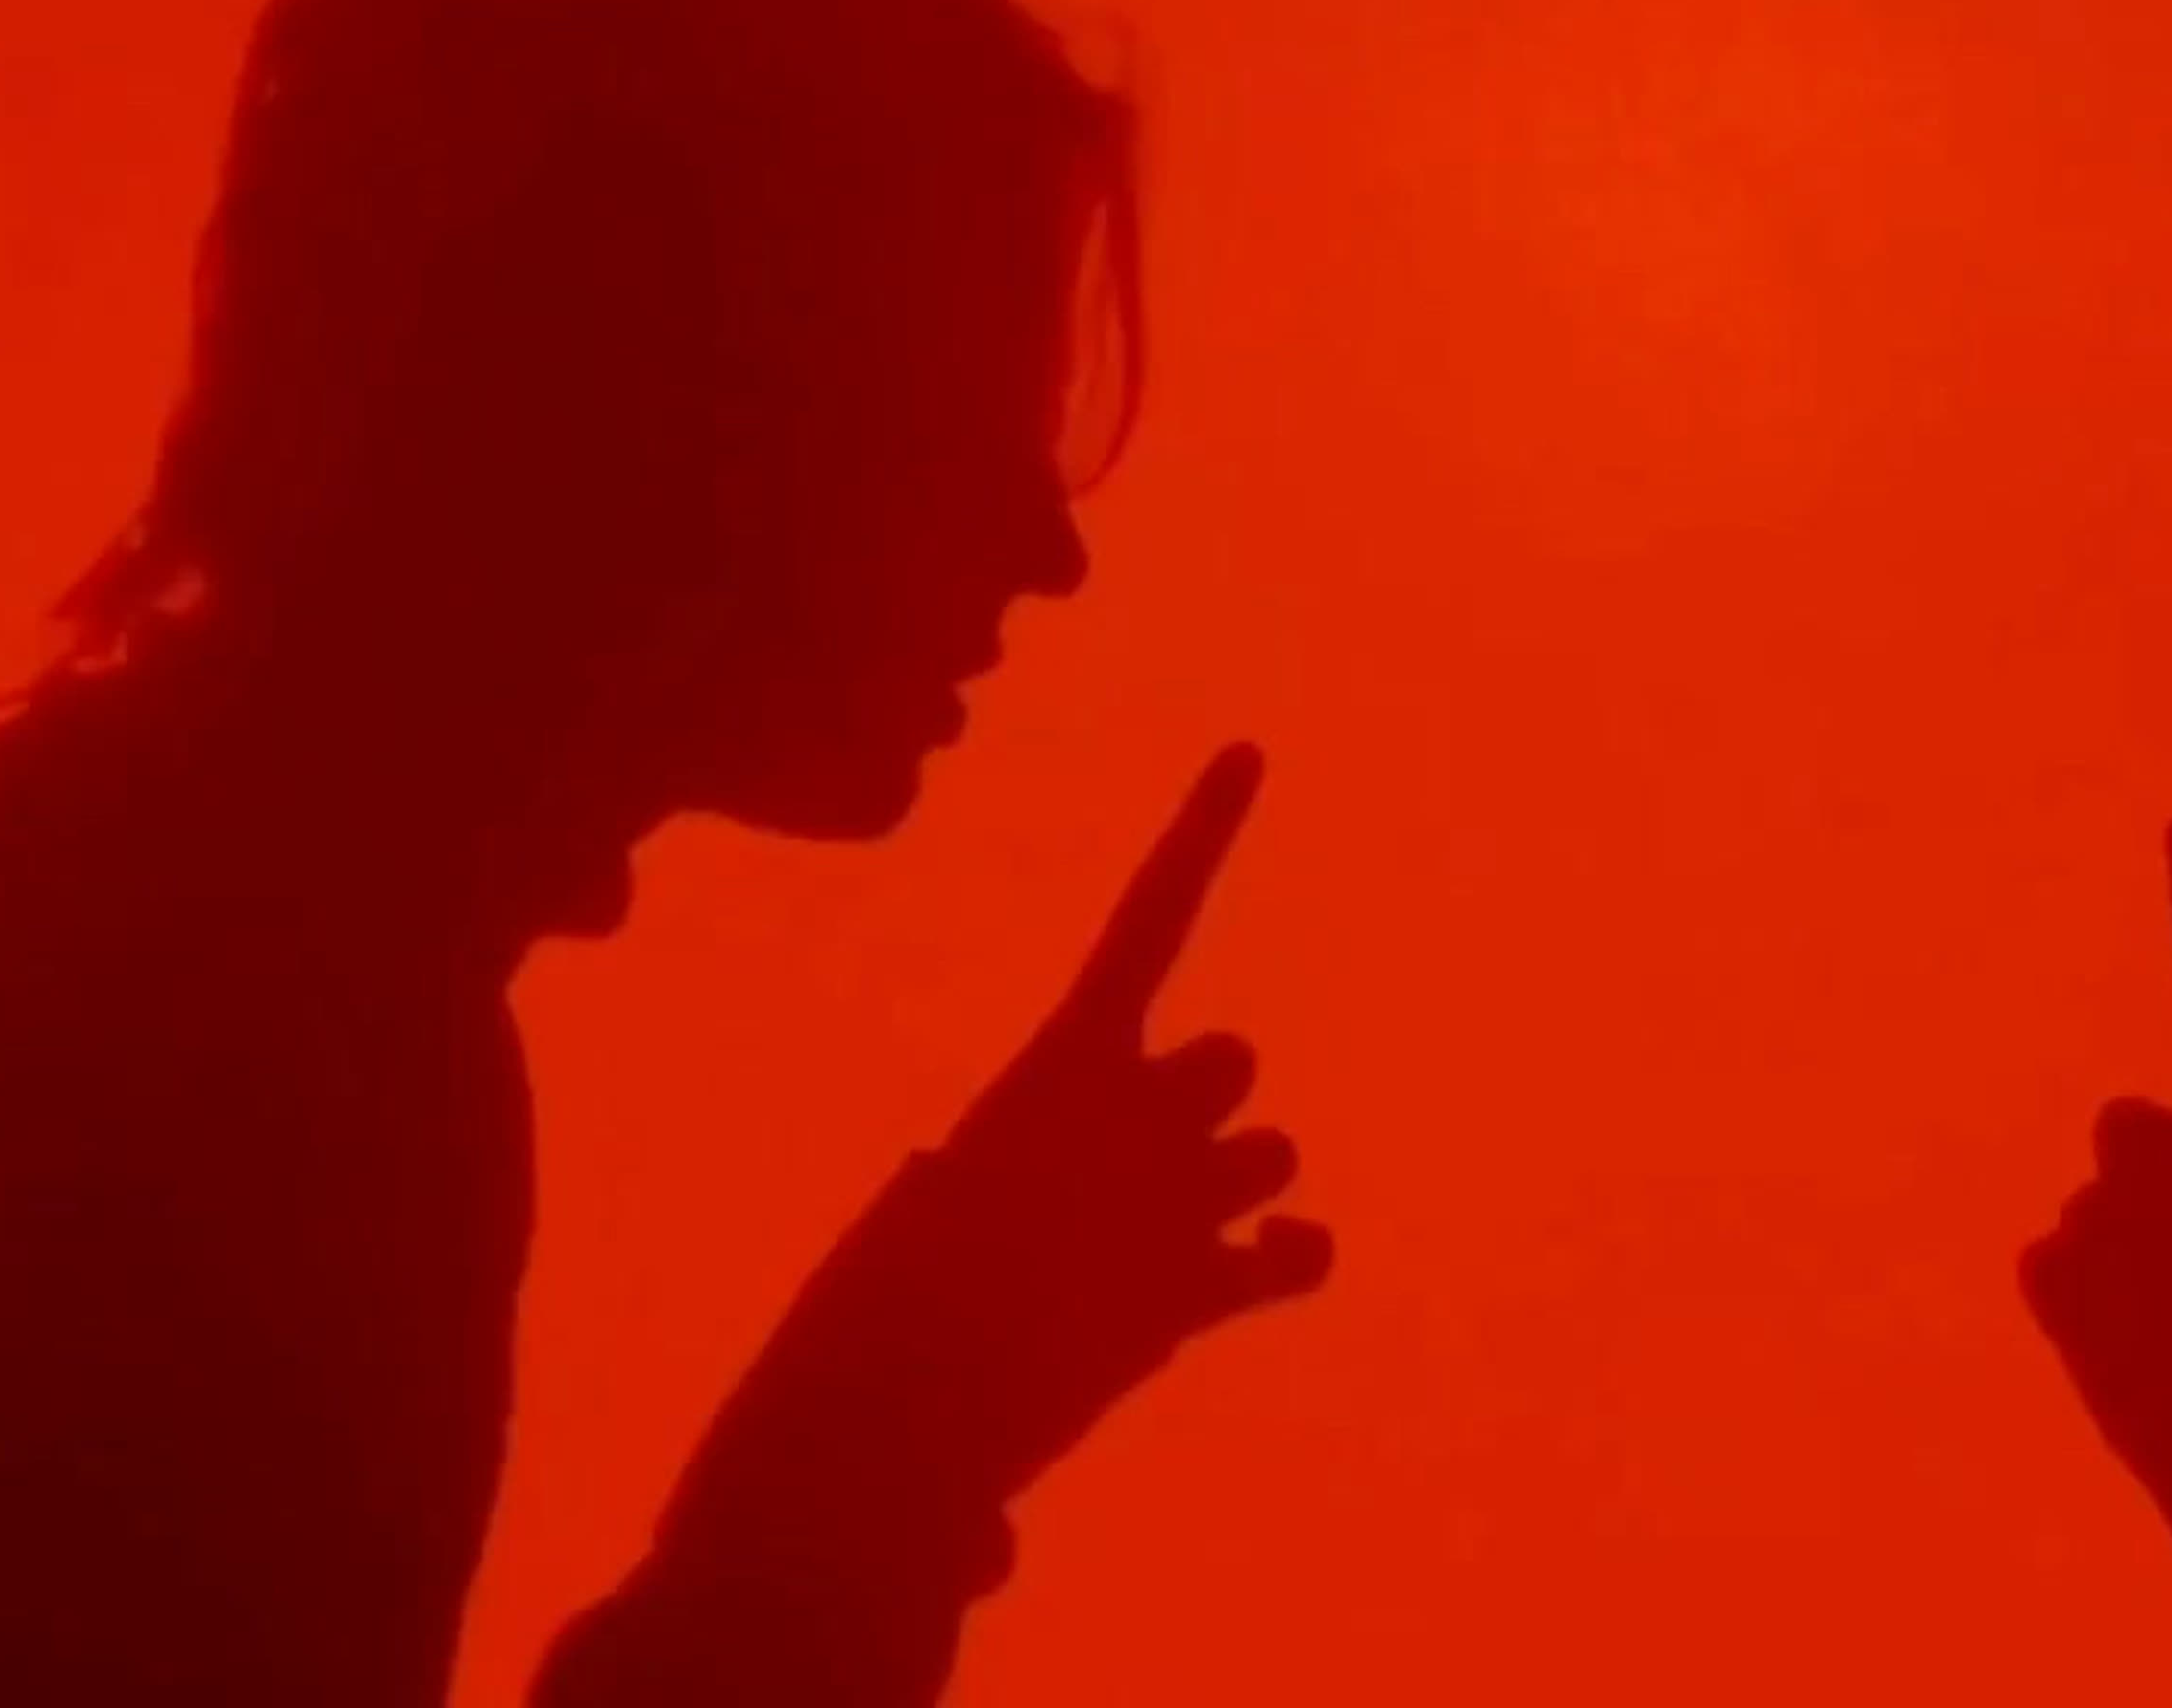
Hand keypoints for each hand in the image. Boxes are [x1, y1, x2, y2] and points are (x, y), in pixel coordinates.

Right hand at [650, 745, 1330, 1605]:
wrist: (882, 1418)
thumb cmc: (870, 1319)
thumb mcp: (921, 1216)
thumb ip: (1000, 1176)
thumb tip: (989, 1181)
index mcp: (1047, 1070)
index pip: (1146, 922)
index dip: (1202, 833)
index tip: (1251, 752)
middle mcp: (1129, 1111)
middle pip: (1233, 1065)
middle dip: (1203, 1113)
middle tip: (1132, 1190)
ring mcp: (1172, 1199)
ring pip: (1271, 1152)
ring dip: (1237, 1196)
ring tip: (1150, 1260)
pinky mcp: (1199, 1289)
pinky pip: (1301, 1249)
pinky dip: (1294, 1257)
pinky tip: (1265, 1272)